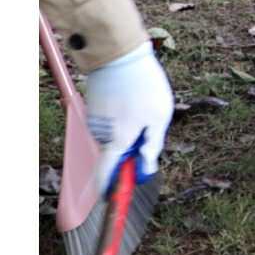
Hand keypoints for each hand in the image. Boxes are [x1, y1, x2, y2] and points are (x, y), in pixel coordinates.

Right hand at [80, 43, 174, 186]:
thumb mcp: (159, 117)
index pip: (106, 176)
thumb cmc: (144, 87)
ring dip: (128, 131)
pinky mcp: (95, 109)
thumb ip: (153, 145)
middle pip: (114, 155)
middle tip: (149, 132)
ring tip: (143, 106)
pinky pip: (110, 123)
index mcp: (117, 142)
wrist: (120, 57)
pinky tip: (132, 100)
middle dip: (130, 151)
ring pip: (114, 137)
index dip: (110, 190)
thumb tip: (147, 167)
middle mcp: (101, 135)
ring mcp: (96, 122)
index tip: (115, 198)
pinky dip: (122, 119)